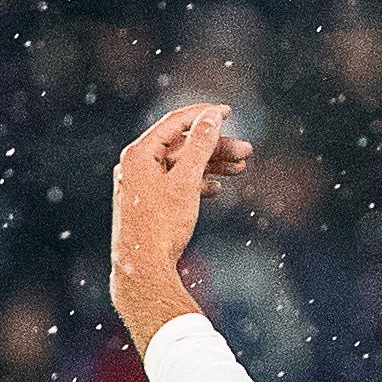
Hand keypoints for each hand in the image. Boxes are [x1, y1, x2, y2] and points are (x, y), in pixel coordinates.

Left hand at [108, 103, 254, 350]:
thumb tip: (213, 117)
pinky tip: (216, 189)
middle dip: (215, 147)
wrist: (143, 270)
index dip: (204, 115)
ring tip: (240, 170)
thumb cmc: (162, 226)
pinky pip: (174, 184)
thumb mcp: (186, 181)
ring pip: (180, 166)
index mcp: (138, 154)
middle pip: (181, 146)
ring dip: (211, 166)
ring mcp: (140, 184)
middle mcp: (135, 165)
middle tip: (246, 152)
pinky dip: (197, 183)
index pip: (175, 123)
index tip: (229, 112)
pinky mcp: (147, 203)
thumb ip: (201, 146)